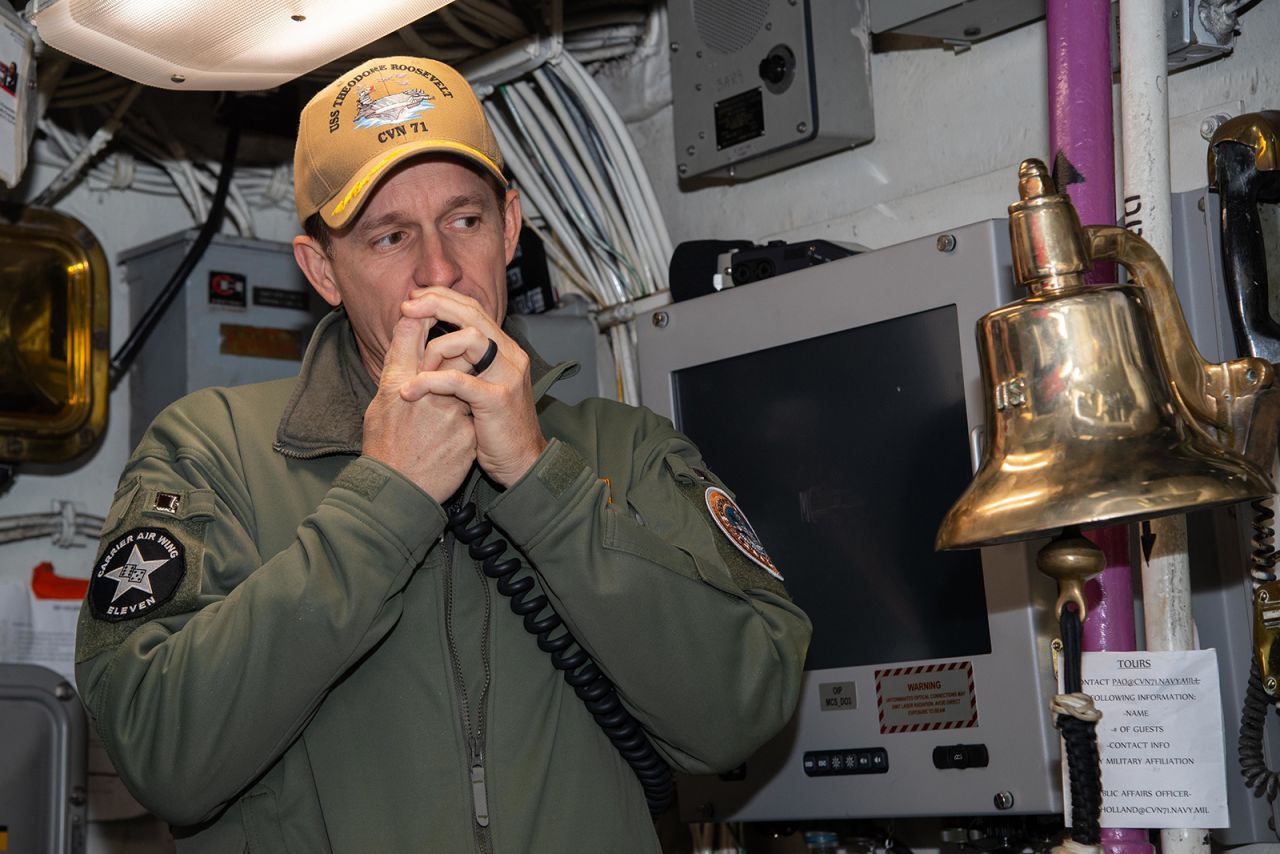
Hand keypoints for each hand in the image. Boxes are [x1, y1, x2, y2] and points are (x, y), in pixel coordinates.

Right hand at [362, 314, 476, 501]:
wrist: (400, 495)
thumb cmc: (384, 452)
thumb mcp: (378, 408)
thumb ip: (395, 375)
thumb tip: (404, 346)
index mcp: (395, 383)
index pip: (411, 333)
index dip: (425, 313)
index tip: (429, 305)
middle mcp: (423, 393)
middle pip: (447, 351)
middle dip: (455, 345)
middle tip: (462, 339)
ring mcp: (448, 413)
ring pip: (466, 381)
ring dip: (465, 385)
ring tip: (456, 399)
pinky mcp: (466, 433)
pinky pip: (474, 412)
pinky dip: (472, 416)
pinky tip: (466, 427)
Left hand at [399, 287, 547, 488]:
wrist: (522, 463)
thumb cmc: (495, 429)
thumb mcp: (479, 388)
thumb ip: (464, 364)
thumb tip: (431, 343)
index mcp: (505, 350)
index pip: (474, 309)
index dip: (443, 298)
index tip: (414, 298)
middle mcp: (511, 356)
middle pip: (473, 314)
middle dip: (436, 304)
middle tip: (406, 306)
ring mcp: (508, 376)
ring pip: (471, 339)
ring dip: (435, 348)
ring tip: (414, 370)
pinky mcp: (498, 399)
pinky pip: (459, 380)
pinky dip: (431, 381)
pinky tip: (410, 391)